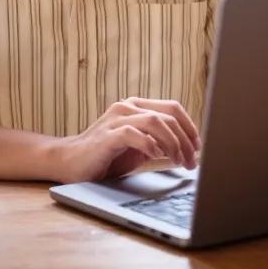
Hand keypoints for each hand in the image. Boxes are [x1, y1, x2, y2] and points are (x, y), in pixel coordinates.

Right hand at [51, 98, 200, 182]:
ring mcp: (115, 118)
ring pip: (155, 121)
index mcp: (137, 106)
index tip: (198, 148)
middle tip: (190, 162)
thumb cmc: (106, 156)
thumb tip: (187, 149)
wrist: (70, 162)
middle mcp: (127, 106)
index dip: (190, 127)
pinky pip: (133, 133)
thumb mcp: (139, 147)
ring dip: (172, 143)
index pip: (173, 108)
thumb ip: (160, 142)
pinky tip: (155, 157)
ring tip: (176, 161)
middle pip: (168, 115)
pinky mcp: (106, 135)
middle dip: (185, 140)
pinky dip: (149, 145)